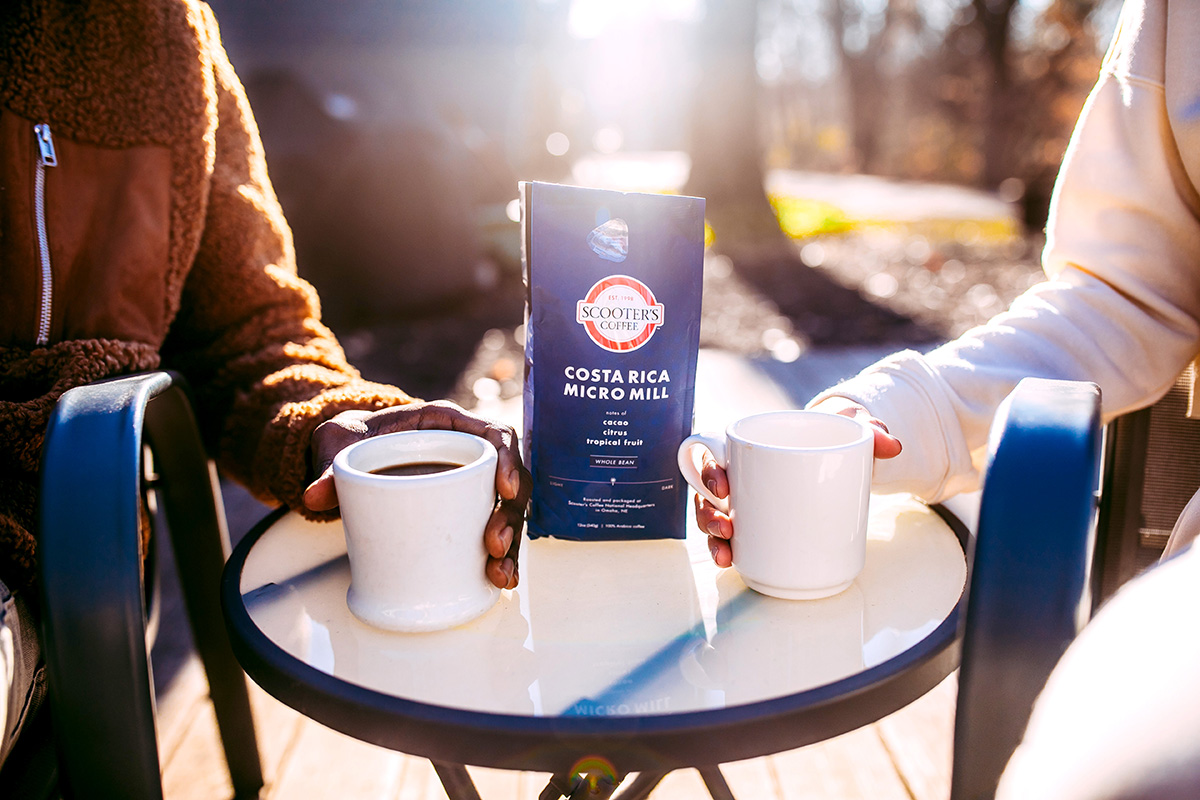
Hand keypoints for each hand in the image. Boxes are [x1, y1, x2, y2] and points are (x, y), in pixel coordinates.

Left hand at [303, 401, 531, 588]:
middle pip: (510, 479)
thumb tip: (315, 496)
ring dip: (511, 541)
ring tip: (499, 572)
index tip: (505, 488)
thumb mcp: (339, 443)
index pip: (495, 434)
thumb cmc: (353, 440)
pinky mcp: (466, 511)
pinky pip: (494, 529)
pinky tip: (501, 579)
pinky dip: (502, 555)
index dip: (508, 459)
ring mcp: (471, 484)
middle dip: (510, 514)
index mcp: (448, 425)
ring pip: (509, 509)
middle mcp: (468, 453)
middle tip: (493, 544)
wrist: (349, 455)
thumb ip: (330, 466)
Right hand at [694, 397, 900, 567]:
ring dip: (711, 537)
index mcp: (750, 445)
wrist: (843, 451)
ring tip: (726, 553)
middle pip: (706, 492)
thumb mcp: (851, 428)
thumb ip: (870, 430)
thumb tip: (892, 445)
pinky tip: (730, 563)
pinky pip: (729, 536)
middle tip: (726, 525)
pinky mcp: (755, 523)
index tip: (723, 485)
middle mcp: (739, 473)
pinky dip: (725, 549)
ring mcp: (744, 500)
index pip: (712, 453)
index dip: (707, 470)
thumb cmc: (836, 434)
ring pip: (712, 517)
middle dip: (707, 512)